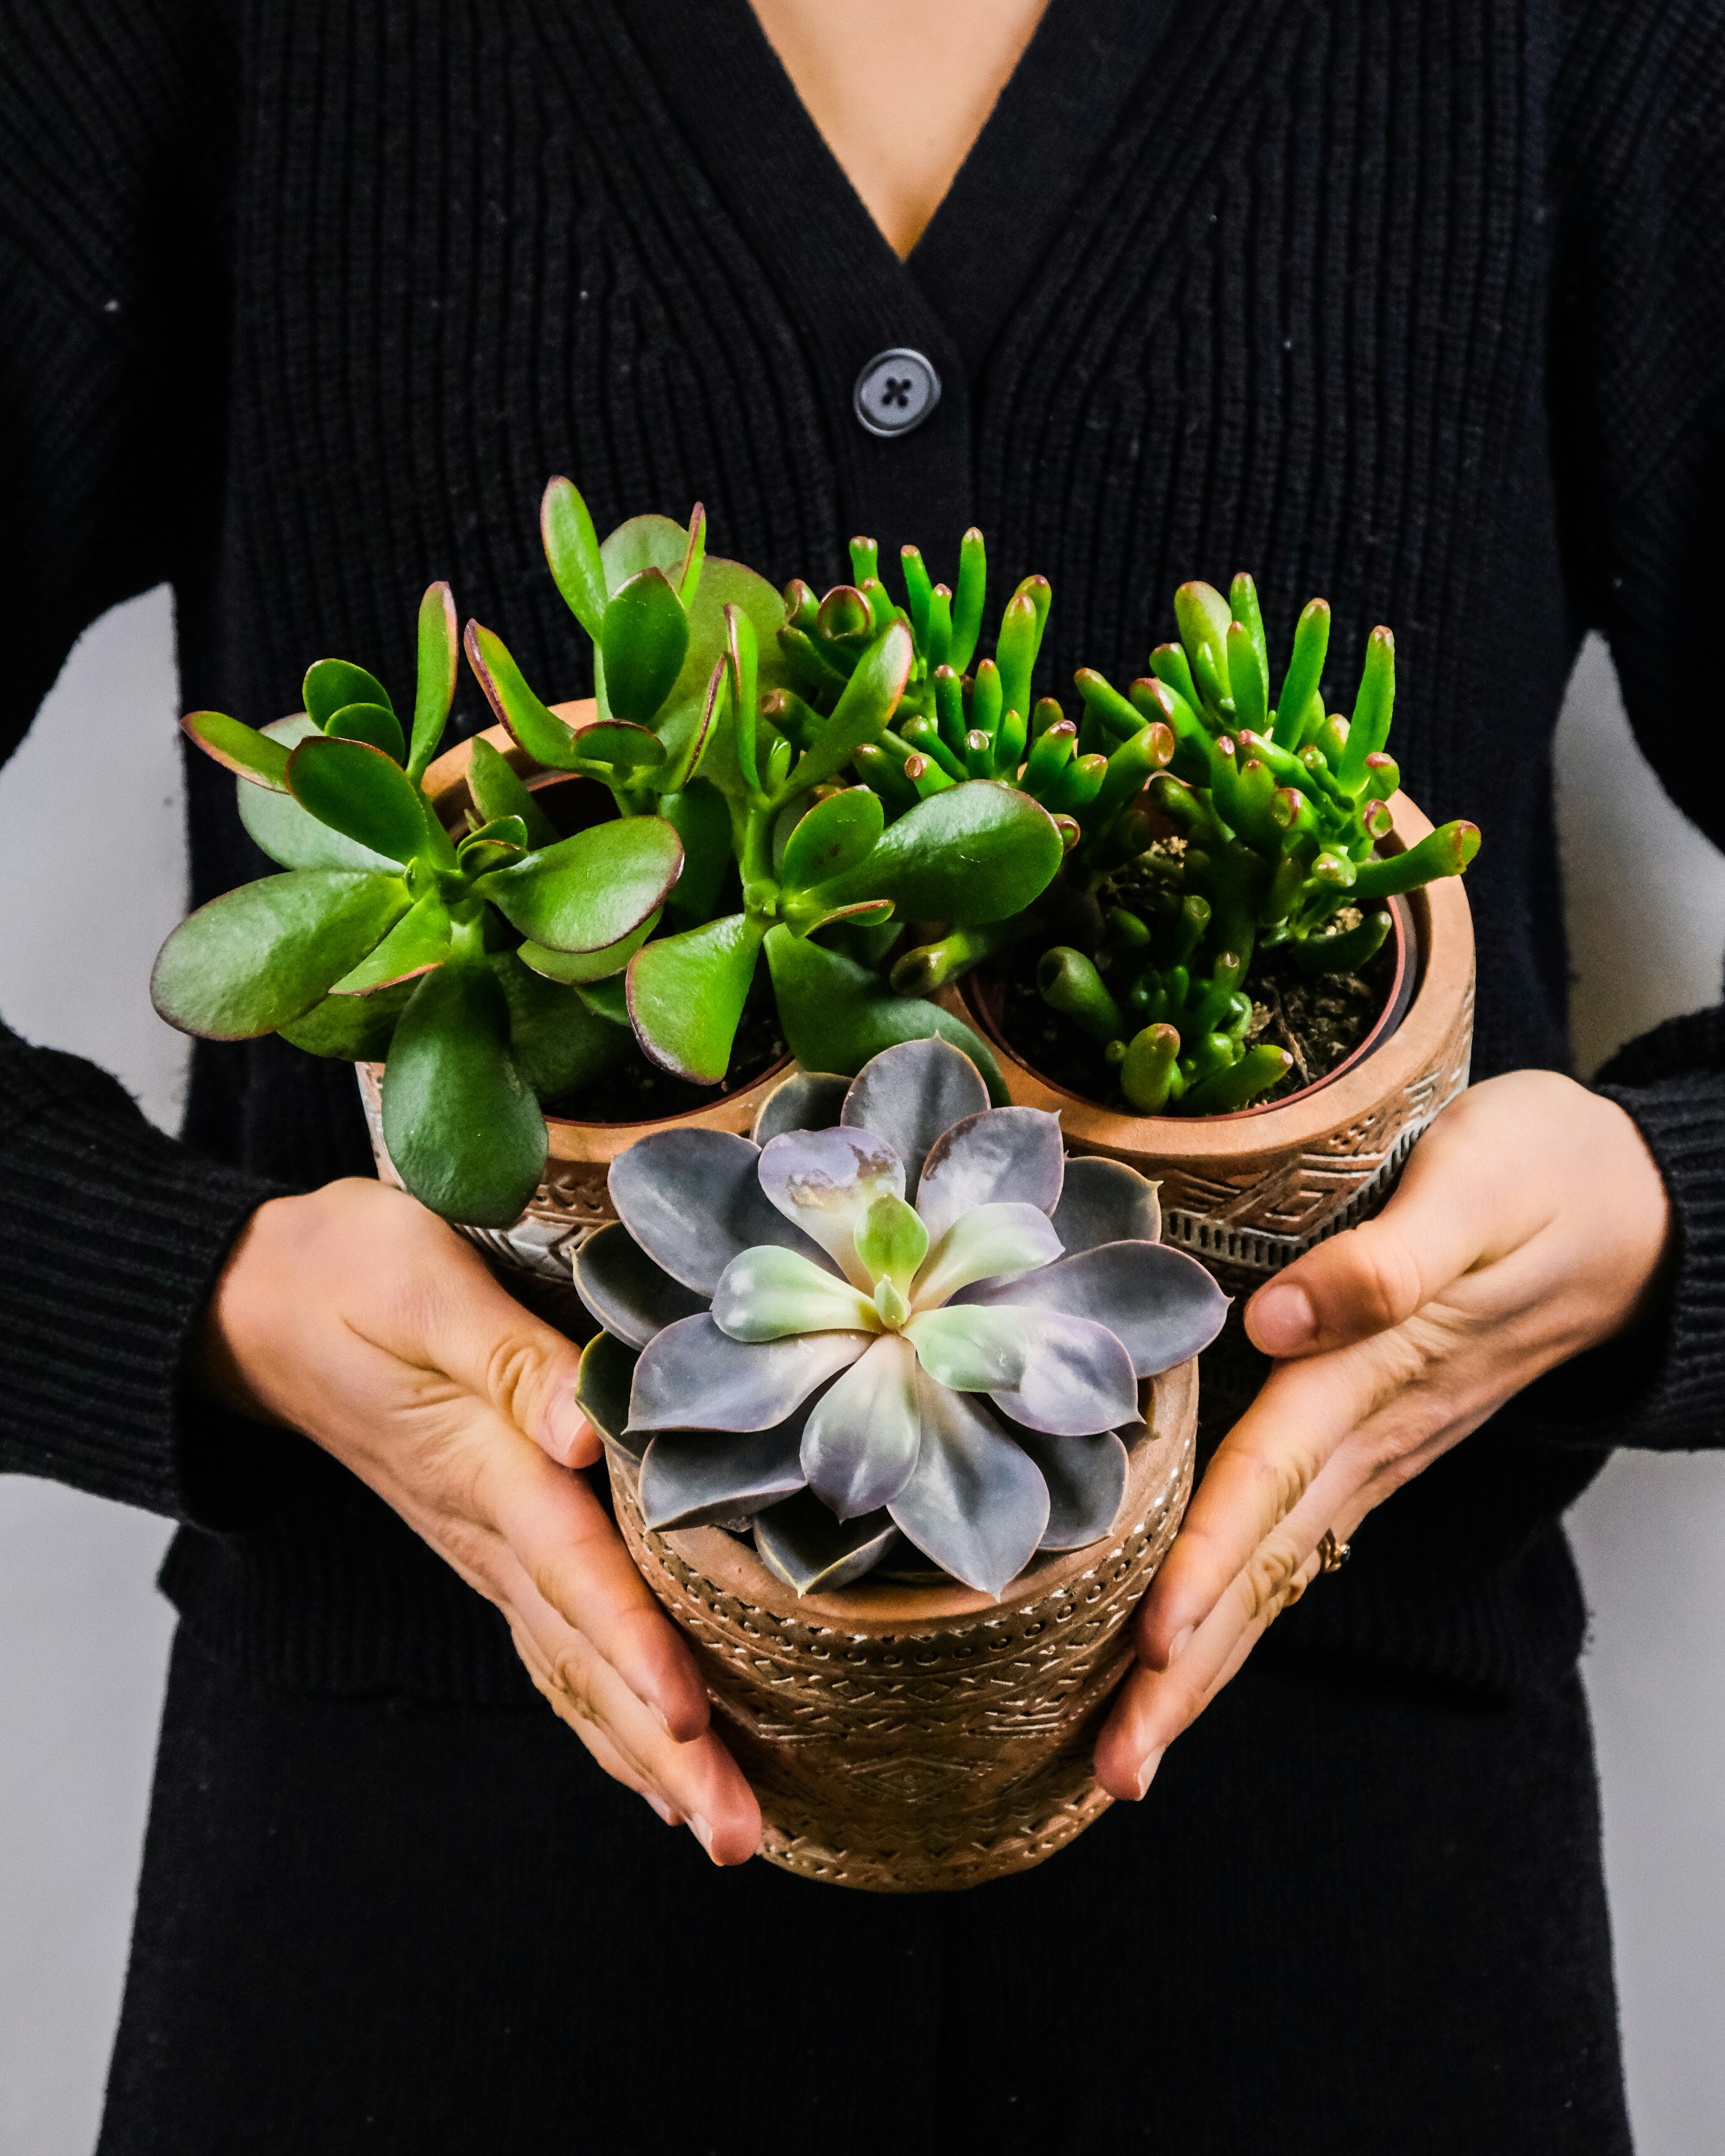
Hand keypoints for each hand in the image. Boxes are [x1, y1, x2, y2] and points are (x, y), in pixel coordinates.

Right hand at [193, 1178, 760, 1862]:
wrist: (252, 1300)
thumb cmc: (346, 1272)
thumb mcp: (424, 1287)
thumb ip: (511, 1359)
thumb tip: (589, 1428)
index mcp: (480, 1464)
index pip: (572, 1568)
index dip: (632, 1644)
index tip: (690, 1721)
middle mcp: (484, 1528)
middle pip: (584, 1654)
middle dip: (662, 1752)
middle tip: (736, 1838)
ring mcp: (481, 1547)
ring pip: (572, 1671)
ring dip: (644, 1757)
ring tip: (721, 1832)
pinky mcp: (484, 1539)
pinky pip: (553, 1648)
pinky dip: (605, 1717)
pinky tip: (655, 1764)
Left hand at [1095, 1069, 1671, 1801]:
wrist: (1641, 1212)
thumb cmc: (1546, 1174)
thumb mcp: (1477, 1185)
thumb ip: (1384, 1259)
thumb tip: (1273, 1321)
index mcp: (1377, 1369)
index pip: (1271, 1476)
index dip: (1208, 1560)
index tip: (1148, 1644)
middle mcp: (1373, 1432)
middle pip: (1263, 1566)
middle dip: (1186, 1675)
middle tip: (1114, 1773)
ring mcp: (1382, 1450)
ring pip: (1277, 1574)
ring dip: (1202, 1669)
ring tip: (1129, 1760)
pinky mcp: (1382, 1440)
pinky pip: (1295, 1543)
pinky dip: (1235, 1613)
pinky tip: (1184, 1659)